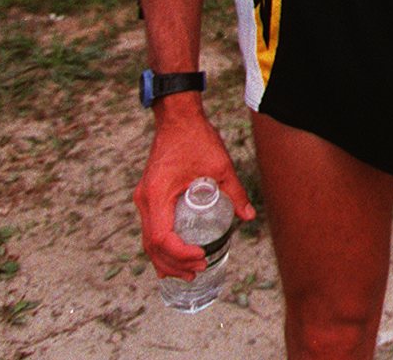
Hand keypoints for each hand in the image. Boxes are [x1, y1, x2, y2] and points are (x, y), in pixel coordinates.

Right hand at [134, 102, 254, 278]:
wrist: (177, 119)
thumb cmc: (197, 138)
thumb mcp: (220, 166)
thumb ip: (234, 192)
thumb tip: (248, 217)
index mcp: (157, 194)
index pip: (161, 237)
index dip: (179, 253)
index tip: (201, 256)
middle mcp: (145, 200)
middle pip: (152, 245)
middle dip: (174, 263)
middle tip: (198, 271)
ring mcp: (145, 199)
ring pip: (148, 240)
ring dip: (166, 259)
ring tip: (188, 272)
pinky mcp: (149, 196)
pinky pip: (151, 229)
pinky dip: (161, 247)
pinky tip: (174, 259)